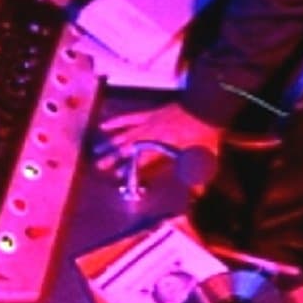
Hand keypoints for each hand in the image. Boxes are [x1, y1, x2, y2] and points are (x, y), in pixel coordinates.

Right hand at [93, 102, 222, 174]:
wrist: (206, 106)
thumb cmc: (206, 132)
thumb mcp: (205, 156)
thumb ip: (198, 176)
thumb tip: (197, 195)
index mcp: (164, 144)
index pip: (143, 159)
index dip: (131, 168)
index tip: (118, 177)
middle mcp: (152, 133)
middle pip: (129, 146)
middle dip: (114, 157)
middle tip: (100, 167)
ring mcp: (149, 122)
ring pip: (126, 133)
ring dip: (111, 143)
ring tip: (96, 153)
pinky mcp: (149, 114)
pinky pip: (129, 117)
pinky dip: (116, 121)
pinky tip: (104, 126)